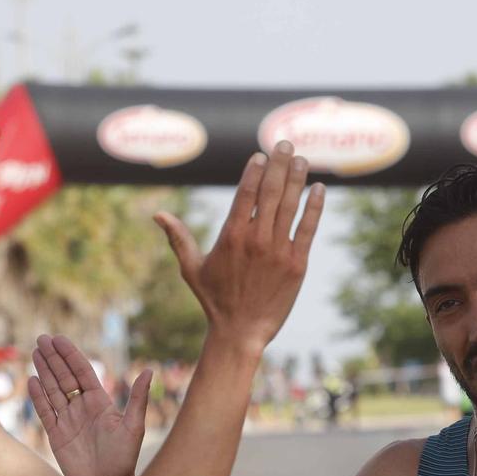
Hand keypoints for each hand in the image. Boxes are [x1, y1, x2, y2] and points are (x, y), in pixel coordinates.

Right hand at [27, 335, 149, 475]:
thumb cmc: (124, 459)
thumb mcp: (133, 427)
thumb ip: (138, 399)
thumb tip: (150, 371)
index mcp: (100, 403)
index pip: (82, 372)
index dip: (70, 355)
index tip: (58, 339)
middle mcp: (83, 409)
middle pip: (65, 377)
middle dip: (54, 358)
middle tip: (41, 338)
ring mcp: (68, 421)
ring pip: (53, 391)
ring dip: (44, 372)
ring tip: (35, 353)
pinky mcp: (56, 435)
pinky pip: (45, 411)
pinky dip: (38, 397)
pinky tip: (32, 381)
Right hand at [155, 142, 325, 352]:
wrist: (241, 331)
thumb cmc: (214, 300)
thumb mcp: (191, 268)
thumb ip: (178, 238)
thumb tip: (157, 214)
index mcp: (231, 235)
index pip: (245, 192)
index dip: (255, 170)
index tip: (261, 155)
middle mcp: (256, 239)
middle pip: (270, 192)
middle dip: (279, 164)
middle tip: (285, 144)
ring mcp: (278, 250)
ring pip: (290, 206)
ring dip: (297, 179)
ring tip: (301, 159)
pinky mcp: (297, 264)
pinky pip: (307, 229)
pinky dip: (314, 207)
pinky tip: (319, 189)